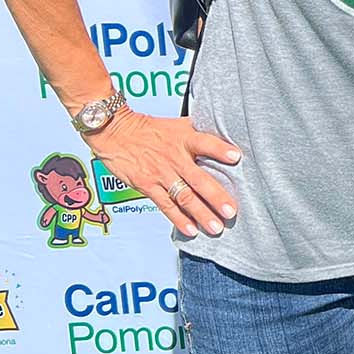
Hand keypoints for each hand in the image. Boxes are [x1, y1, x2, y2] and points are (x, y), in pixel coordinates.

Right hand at [85, 109, 240, 239]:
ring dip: (201, 213)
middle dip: (216, 197)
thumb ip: (198, 132)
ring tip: (216, 227)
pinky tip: (191, 230)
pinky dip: (179, 219)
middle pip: (198, 179)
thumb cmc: (149, 128)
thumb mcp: (176, 124)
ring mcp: (161, 174)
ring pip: (184, 197)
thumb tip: (223, 133)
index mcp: (184, 138)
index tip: (237, 157)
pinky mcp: (147, 186)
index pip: (205, 142)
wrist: (116, 132)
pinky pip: (166, 205)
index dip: (220, 149)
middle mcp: (174, 157)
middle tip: (231, 211)